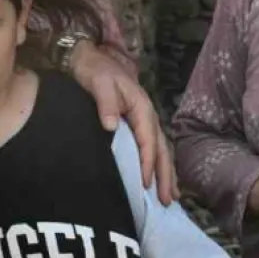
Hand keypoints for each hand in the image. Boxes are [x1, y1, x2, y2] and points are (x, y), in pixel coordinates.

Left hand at [68, 42, 177, 204]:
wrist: (88, 57)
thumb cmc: (94, 69)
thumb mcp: (99, 82)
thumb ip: (106, 102)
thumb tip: (111, 126)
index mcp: (141, 106)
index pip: (148, 139)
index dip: (148, 162)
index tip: (146, 183)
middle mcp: (147, 115)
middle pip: (160, 148)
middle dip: (166, 175)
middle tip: (168, 200)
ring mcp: (143, 120)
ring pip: (160, 150)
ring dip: (166, 174)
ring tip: (171, 198)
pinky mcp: (136, 125)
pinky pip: (152, 148)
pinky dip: (158, 166)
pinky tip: (157, 181)